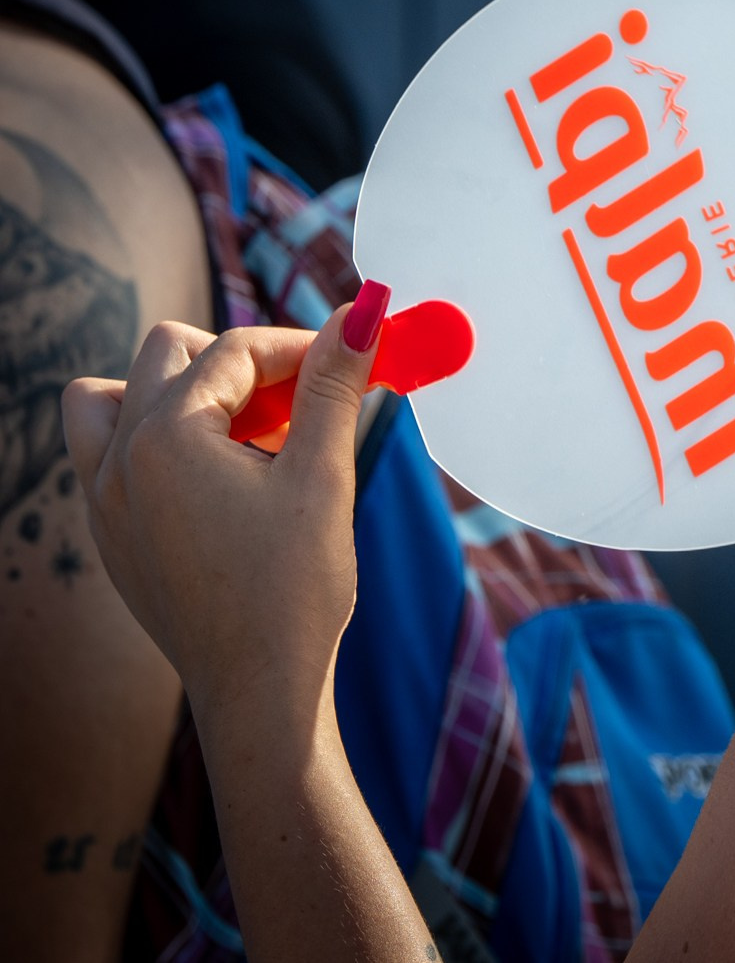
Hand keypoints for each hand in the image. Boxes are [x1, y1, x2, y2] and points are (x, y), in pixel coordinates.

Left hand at [61, 291, 385, 726]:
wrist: (257, 688)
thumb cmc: (292, 588)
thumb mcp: (322, 475)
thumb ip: (333, 386)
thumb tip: (360, 315)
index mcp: (165, 439)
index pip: (234, 350)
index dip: (300, 345)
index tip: (351, 359)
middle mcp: (117, 460)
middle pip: (167, 353)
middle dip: (240, 361)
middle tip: (301, 397)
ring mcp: (105, 499)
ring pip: (113, 396)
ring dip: (177, 391)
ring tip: (243, 428)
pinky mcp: (112, 534)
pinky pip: (111, 452)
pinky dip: (159, 439)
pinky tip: (222, 477)